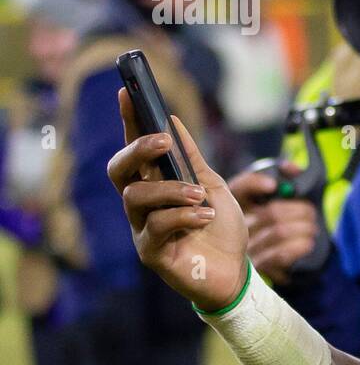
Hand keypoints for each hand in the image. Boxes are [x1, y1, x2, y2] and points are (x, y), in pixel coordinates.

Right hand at [108, 88, 247, 311]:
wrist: (236, 272)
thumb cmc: (221, 229)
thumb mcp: (213, 185)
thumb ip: (192, 158)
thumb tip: (172, 120)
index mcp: (155, 185)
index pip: (134, 149)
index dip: (129, 122)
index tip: (127, 92)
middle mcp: (142, 206)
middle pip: (118, 170)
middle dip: (138, 150)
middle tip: (164, 141)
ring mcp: (142, 229)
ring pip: (136, 197)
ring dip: (172, 190)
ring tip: (201, 195)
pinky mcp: (152, 253)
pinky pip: (157, 227)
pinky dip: (185, 215)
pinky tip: (205, 217)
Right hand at [229, 163, 319, 285]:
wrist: (269, 258)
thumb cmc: (274, 219)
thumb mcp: (274, 197)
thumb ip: (283, 177)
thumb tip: (292, 169)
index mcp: (238, 204)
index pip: (240, 188)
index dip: (255, 183)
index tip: (273, 185)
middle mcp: (238, 225)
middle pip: (271, 212)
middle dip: (299, 210)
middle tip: (311, 212)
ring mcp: (246, 247)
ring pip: (279, 232)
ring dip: (304, 228)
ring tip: (313, 227)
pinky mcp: (258, 265)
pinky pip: (279, 254)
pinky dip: (298, 247)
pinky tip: (308, 243)